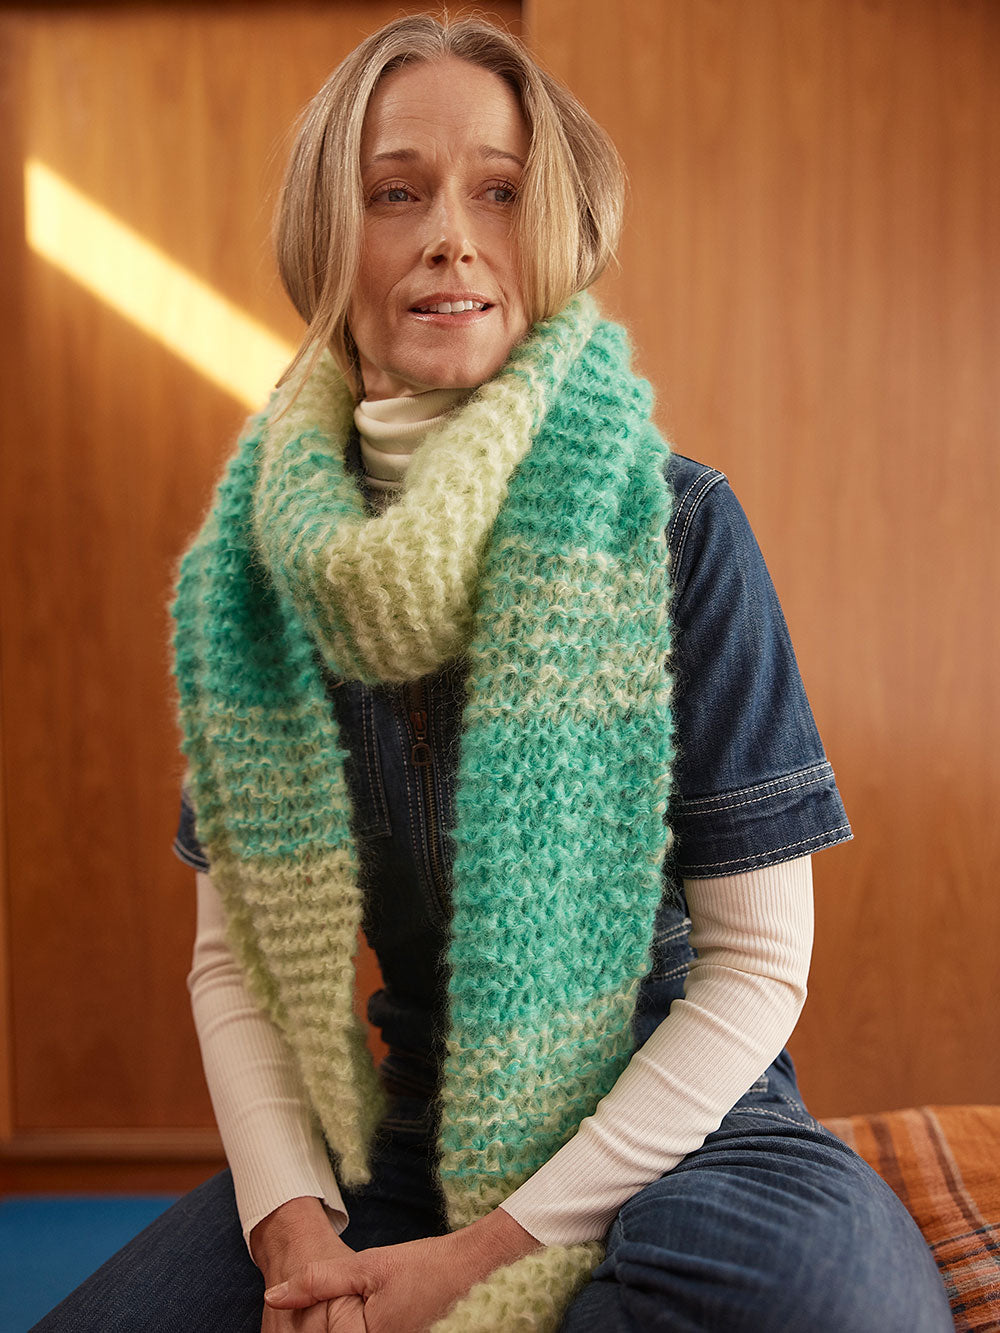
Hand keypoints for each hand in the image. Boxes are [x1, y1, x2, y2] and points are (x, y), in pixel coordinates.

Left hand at [264, 1207, 541, 1332]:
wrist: (477, 1271)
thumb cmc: (426, 1267)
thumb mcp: (371, 1266)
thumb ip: (319, 1282)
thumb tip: (274, 1295)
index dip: (305, 1325)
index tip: (303, 1308)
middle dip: (322, 1323)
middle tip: (338, 1299)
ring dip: (341, 1325)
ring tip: (367, 1301)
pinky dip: (360, 1325)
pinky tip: (372, 1311)